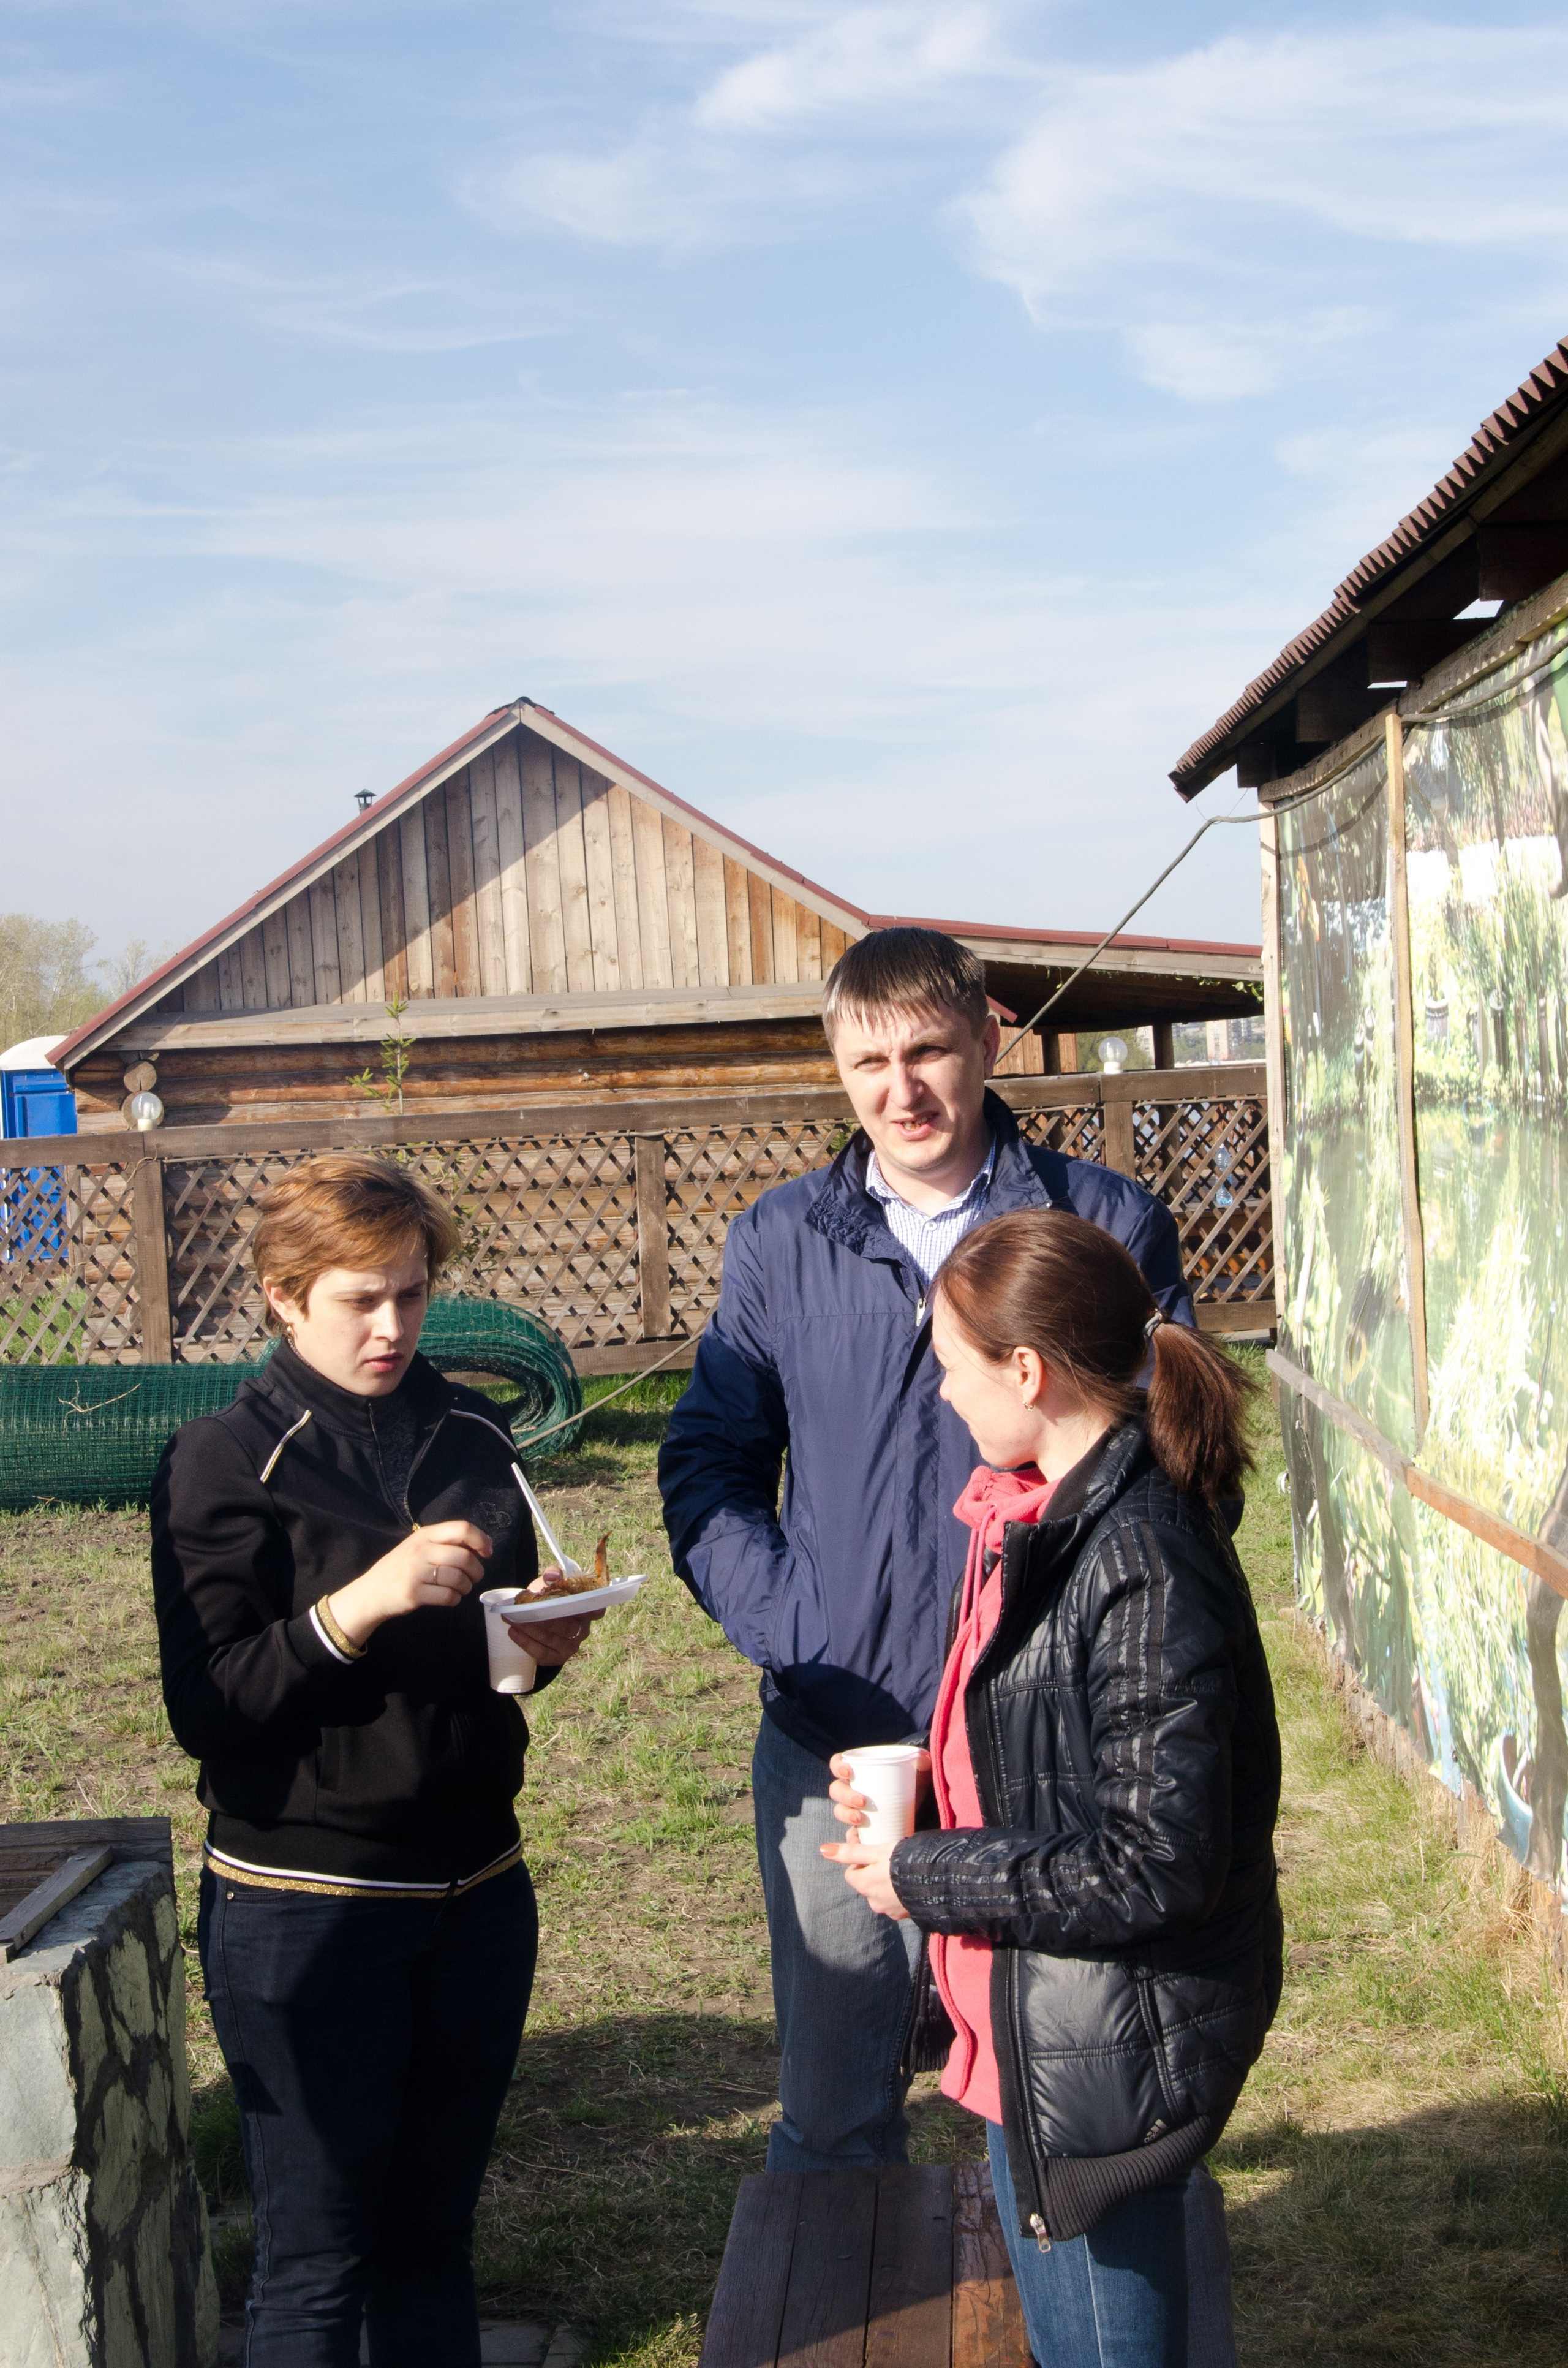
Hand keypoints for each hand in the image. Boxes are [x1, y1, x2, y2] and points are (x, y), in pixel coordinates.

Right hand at [327, 1522, 492, 1647]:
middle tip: (474, 1577)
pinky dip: (455, 1599)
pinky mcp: (414, 1594)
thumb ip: (445, 1543)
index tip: (487, 1552)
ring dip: (466, 1587)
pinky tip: (449, 1597)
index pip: (462, 1528)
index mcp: (424, 1535)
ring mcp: (415, 1572)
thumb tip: (483, 1543)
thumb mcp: (418, 1547)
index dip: (481, 1539)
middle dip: (477, 1571)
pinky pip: (448, 1596)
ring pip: (459, 1578)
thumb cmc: (400, 1568)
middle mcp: (420, 1550)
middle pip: (465, 1557)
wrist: (371, 1592)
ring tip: (460, 1588)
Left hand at [502, 1570, 604, 1667]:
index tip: (582, 1606)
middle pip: (567, 1626)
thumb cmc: (548, 1599)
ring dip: (531, 1630)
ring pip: (552, 1639)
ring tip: (513, 1620)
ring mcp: (571, 1645)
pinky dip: (526, 1643)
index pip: (596, 1610)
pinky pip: (542, 1652)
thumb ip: (553, 1575)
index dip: (593, 1610)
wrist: (536, 1618)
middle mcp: (582, 1629)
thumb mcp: (550, 1584)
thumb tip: (552, 1576)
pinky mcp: (557, 1657)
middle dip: (545, 1619)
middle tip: (525, 1612)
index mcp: (585, 1610)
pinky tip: (513, 1632)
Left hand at [819, 1832, 909, 1918]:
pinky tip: (909, 1883)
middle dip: (873, 1873)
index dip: (860, 1861)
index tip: (873, 1851)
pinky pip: (896, 1902)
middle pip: (866, 1884)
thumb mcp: (875, 1852)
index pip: (852, 1873)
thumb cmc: (901, 1862)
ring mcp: (890, 1911)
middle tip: (888, 1859)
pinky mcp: (904, 1914)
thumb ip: (850, 1852)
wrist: (933, 1882)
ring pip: (882, 1894)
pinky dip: (899, 1893)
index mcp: (864, 1886)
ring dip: (886, 1884)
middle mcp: (873, 1902)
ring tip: (900, 1870)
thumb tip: (823, 1850)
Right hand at [826, 1749, 931, 1829]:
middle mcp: (853, 1789)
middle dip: (845, 1796)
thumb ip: (922, 1760)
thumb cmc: (914, 1780)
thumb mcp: (918, 1768)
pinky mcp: (863, 1828)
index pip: (838, 1764)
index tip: (848, 1772)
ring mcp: (856, 1809)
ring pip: (840, 1811)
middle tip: (862, 1801)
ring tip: (860, 1819)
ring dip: (846, 1815)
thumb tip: (924, 1760)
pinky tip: (858, 1840)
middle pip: (836, 1790)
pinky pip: (850, 1835)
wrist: (922, 1803)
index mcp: (859, 1770)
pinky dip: (852, 1838)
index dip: (838, 1767)